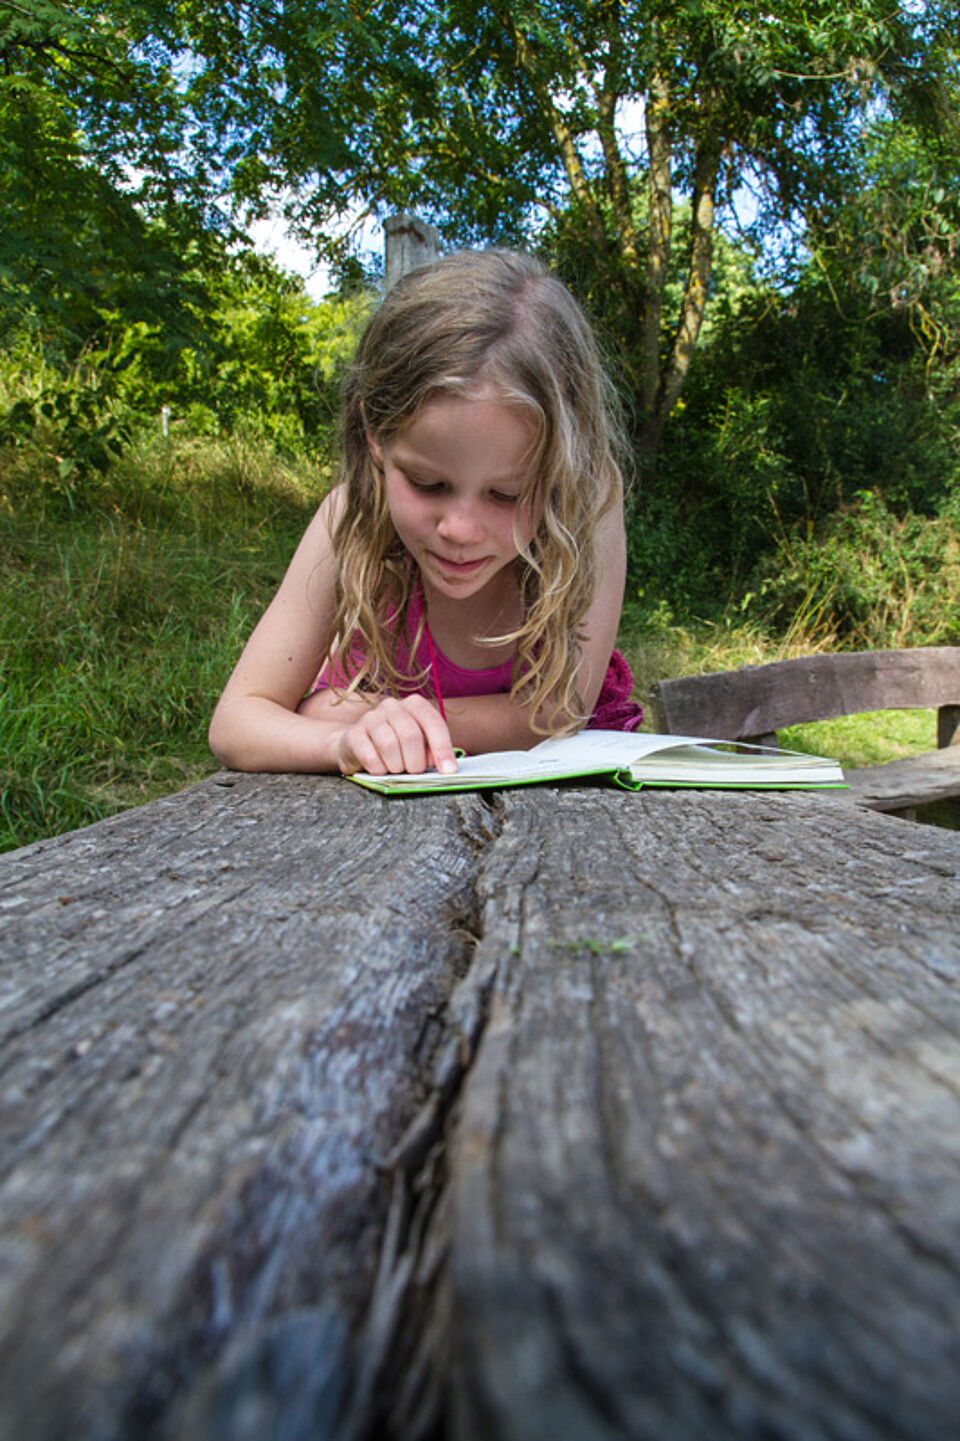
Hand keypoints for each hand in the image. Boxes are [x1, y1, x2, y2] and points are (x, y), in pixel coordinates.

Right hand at [336, 695, 457, 776]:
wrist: (359, 747)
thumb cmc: (398, 747)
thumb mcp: (421, 746)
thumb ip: (434, 751)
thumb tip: (444, 765)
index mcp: (414, 704)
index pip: (433, 723)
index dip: (443, 748)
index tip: (448, 771)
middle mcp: (392, 705)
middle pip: (410, 735)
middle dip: (416, 761)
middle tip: (414, 772)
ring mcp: (370, 717)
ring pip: (389, 745)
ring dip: (396, 766)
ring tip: (396, 770)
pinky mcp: (353, 734)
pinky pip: (369, 756)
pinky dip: (379, 769)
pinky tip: (380, 770)